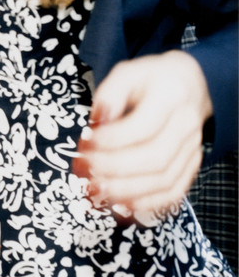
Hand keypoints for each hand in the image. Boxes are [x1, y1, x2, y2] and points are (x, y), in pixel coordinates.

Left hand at [76, 51, 210, 216]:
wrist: (189, 84)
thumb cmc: (151, 79)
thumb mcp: (125, 73)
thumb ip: (108, 95)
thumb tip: (96, 123)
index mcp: (170, 97)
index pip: (142, 127)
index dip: (111, 141)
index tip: (84, 144)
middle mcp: (186, 126)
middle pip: (154, 158)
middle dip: (113, 169)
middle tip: (84, 170)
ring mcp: (191, 150)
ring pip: (164, 180)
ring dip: (126, 191)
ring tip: (95, 191)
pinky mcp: (190, 167)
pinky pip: (173, 193)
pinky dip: (147, 204)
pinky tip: (121, 204)